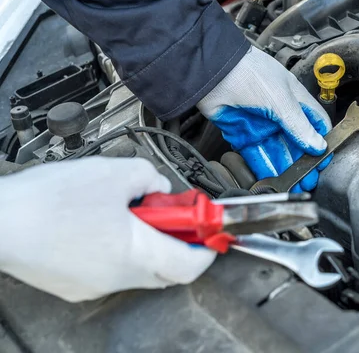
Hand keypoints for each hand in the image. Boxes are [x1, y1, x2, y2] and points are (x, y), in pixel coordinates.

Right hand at [0, 157, 216, 301]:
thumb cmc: (49, 202)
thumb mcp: (115, 172)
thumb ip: (150, 177)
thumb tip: (159, 186)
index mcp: (136, 253)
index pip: (190, 265)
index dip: (207, 248)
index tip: (210, 233)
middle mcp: (119, 278)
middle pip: (167, 269)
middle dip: (177, 243)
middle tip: (172, 216)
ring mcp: (96, 286)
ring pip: (138, 270)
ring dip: (146, 245)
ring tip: (130, 214)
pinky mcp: (76, 286)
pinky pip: (111, 271)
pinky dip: (119, 252)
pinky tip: (102, 227)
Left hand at [197, 47, 331, 191]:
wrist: (213, 72)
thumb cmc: (249, 73)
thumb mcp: (282, 100)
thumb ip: (299, 126)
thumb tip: (318, 145)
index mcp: (294, 100)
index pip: (315, 123)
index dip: (321, 141)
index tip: (324, 159)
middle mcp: (279, 113)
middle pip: (296, 143)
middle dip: (303, 162)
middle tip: (309, 179)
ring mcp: (261, 125)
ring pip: (277, 152)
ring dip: (285, 169)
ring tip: (293, 184)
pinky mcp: (242, 134)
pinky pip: (256, 155)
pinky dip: (264, 168)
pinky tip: (273, 179)